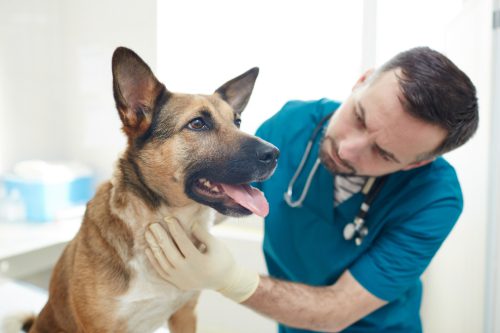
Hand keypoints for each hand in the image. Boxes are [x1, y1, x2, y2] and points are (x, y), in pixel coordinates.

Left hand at [145, 217, 259, 302]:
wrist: (225, 281)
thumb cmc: (222, 259)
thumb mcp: (217, 245)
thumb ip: (203, 234)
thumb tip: (190, 224)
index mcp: (199, 261)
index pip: (183, 243)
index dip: (175, 229)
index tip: (168, 218)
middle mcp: (188, 271)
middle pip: (170, 252)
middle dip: (160, 237)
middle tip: (153, 224)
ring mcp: (181, 279)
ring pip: (163, 262)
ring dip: (154, 247)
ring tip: (148, 234)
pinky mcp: (177, 283)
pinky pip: (162, 272)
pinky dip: (154, 261)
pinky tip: (149, 249)